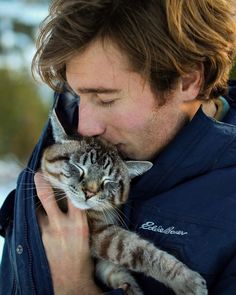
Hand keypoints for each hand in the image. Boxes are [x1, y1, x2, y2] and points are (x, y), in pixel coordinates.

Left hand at [34, 172, 101, 294]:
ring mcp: (48, 232)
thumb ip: (79, 218)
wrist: (71, 280)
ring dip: (37, 202)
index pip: (74, 197)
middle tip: (37, 173)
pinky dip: (37, 216)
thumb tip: (75, 203)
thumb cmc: (83, 256)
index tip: (66, 172)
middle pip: (48, 199)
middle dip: (41, 184)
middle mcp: (62, 225)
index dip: (70, 183)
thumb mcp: (86, 234)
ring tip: (37, 193)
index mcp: (79, 224)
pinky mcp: (39, 239)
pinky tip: (38, 213)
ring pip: (37, 210)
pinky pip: (36, 222)